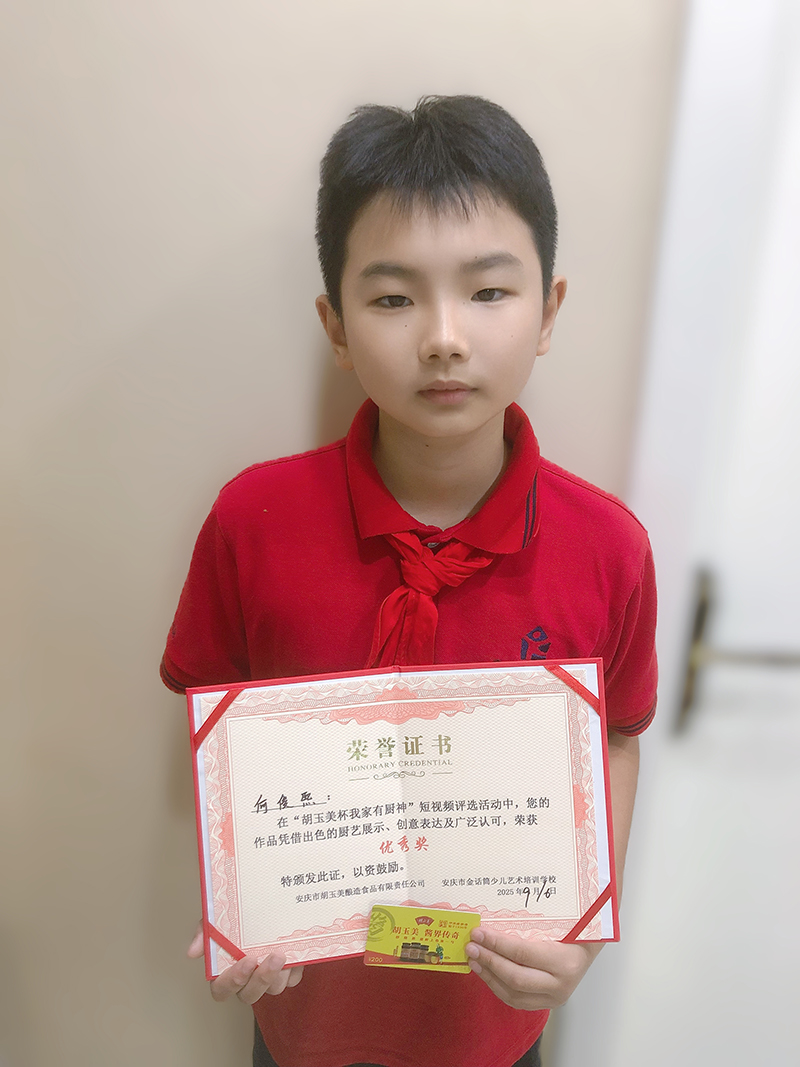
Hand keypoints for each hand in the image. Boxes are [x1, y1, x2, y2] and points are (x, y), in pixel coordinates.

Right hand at [187, 921, 303, 1003]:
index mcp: (228, 969)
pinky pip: (292, 979)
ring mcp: (269, 977)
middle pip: (248, 996)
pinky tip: (295, 955)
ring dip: (278, 974)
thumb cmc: (242, 917)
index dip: (232, 982)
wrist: (271, 905)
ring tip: (282, 954)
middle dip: (259, 980)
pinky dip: (294, 969)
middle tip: (271, 958)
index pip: (221, 990)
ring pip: (273, 990)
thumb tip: (193, 952)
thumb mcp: (219, 919)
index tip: (245, 961)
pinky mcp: (289, 973)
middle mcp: (248, 978)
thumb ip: (205, 932)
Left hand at [465, 927, 600, 1009]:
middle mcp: (560, 985)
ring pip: (513, 994)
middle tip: (471, 946)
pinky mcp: (547, 1004)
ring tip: (474, 960)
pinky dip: (498, 986)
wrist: (592, 944)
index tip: (478, 932)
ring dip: (489, 976)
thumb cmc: (575, 927)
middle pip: (515, 978)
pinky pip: (517, 1000)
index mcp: (565, 961)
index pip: (523, 953)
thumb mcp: (558, 920)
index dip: (497, 943)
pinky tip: (486, 972)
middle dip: (489, 961)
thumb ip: (529, 921)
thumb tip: (492, 915)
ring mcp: (554, 998)